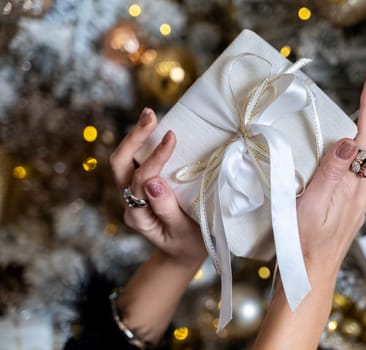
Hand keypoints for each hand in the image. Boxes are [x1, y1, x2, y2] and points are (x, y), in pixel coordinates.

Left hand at [109, 108, 206, 265]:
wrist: (182, 253)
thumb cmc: (188, 245)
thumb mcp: (182, 233)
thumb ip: (166, 209)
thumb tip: (153, 181)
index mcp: (138, 216)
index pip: (141, 181)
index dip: (155, 158)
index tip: (172, 137)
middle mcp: (129, 203)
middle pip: (119, 165)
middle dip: (133, 138)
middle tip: (150, 115)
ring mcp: (131, 194)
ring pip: (123, 161)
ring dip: (135, 137)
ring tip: (149, 114)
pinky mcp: (139, 188)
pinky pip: (134, 162)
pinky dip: (141, 143)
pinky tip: (154, 128)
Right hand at [297, 73, 365, 276]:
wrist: (309, 273)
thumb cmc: (305, 242)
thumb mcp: (314, 206)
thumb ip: (331, 174)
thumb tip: (349, 140)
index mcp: (352, 187)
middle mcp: (359, 189)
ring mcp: (354, 197)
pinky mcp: (346, 203)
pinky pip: (358, 166)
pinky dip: (360, 144)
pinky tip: (355, 144)